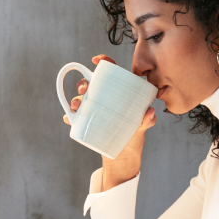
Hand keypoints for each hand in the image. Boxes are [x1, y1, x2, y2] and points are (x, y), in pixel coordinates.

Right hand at [63, 54, 155, 178]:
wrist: (123, 158)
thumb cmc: (134, 139)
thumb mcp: (141, 129)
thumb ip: (147, 121)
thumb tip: (150, 112)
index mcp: (120, 94)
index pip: (112, 73)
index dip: (104, 63)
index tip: (97, 60)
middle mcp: (106, 99)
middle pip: (93, 84)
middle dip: (84, 83)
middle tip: (83, 89)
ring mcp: (96, 111)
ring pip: (83, 99)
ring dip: (76, 99)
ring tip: (75, 106)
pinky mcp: (88, 123)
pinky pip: (76, 117)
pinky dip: (70, 116)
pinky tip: (68, 118)